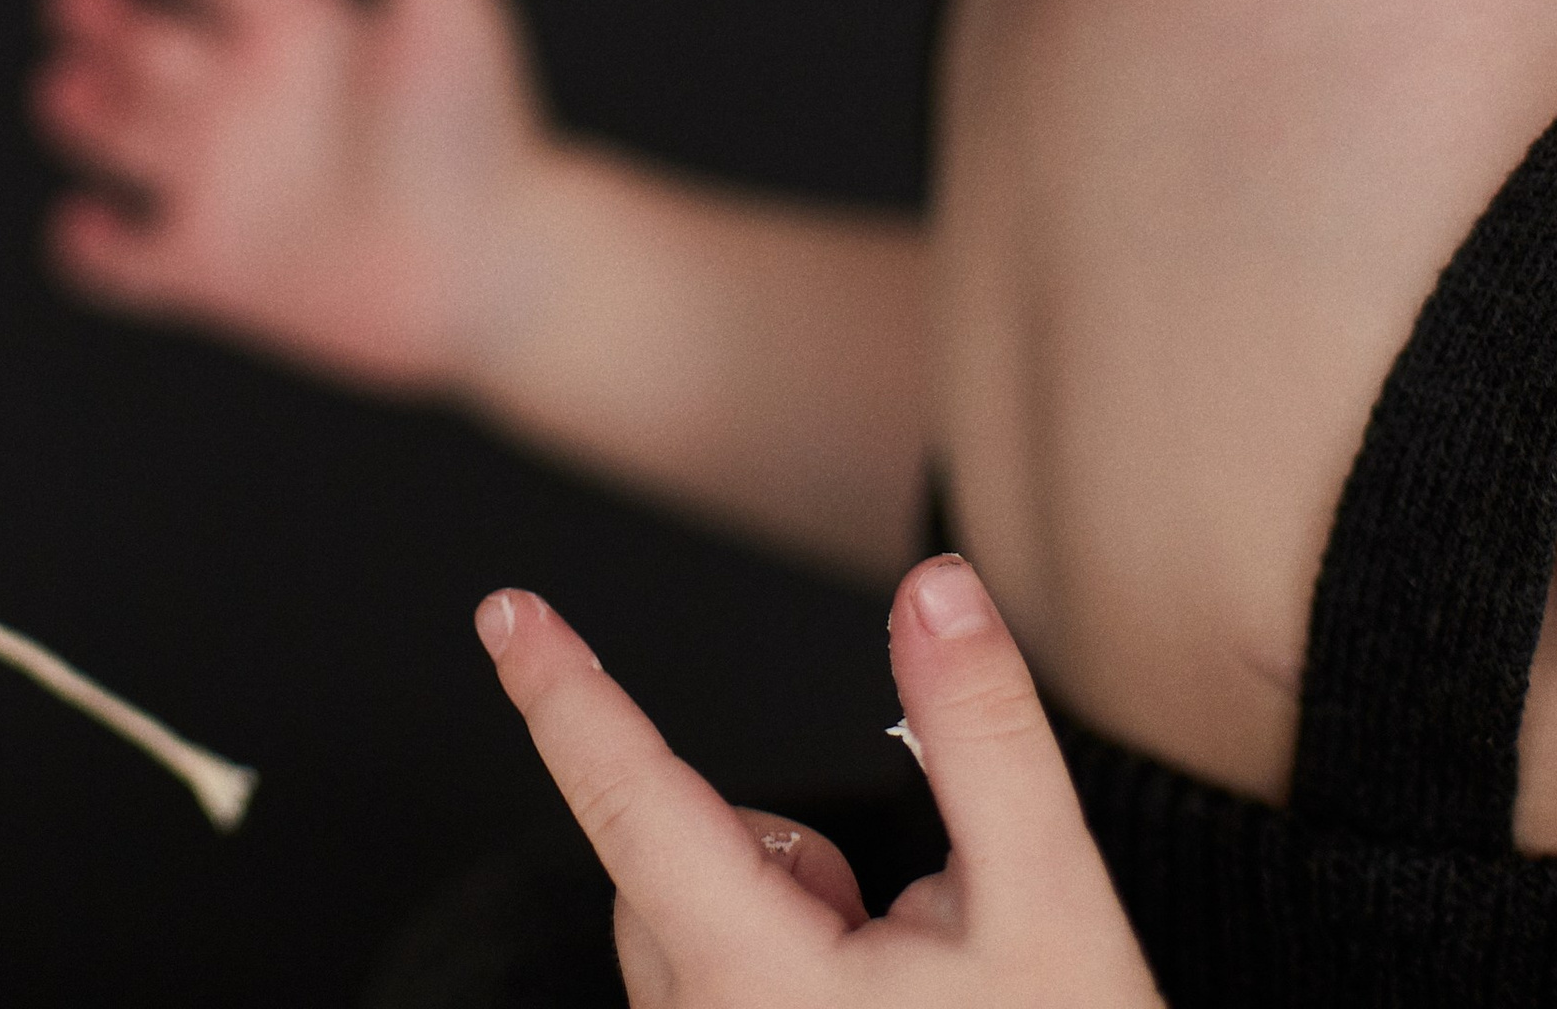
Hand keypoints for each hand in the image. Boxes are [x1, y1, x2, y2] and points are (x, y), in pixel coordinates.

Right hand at [28, 0, 550, 389]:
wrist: (503, 271)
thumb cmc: (485, 133)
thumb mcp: (446, 6)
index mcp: (303, 23)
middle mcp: (255, 94)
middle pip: (150, 38)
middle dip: (102, 16)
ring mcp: (230, 181)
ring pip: (123, 132)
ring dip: (83, 109)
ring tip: (63, 88)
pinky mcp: (217, 270)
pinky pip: (130, 264)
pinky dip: (92, 251)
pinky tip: (84, 223)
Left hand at [476, 558, 1161, 1006]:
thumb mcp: (1051, 912)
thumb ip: (984, 737)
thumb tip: (937, 588)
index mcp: (750, 983)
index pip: (630, 798)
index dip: (566, 693)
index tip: (506, 612)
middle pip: (670, 864)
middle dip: (779, 850)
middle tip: (907, 930)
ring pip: (691, 929)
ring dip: (780, 917)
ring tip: (905, 995)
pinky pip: (710, 995)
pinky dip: (778, 972)